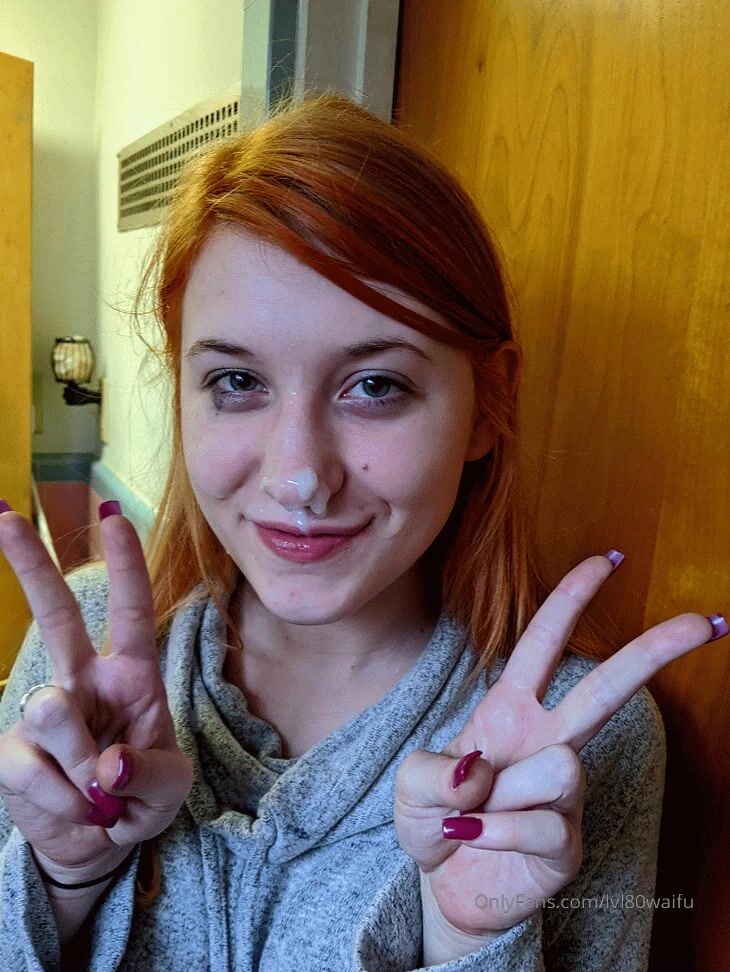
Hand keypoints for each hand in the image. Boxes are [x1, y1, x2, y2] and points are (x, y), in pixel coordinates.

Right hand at [0, 505, 192, 883]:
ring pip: (51, 712)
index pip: (131, 613)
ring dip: (81, 766)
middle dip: (31, 565)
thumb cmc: (141, 795)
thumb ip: (150, 775)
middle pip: (55, 615)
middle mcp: (83, 681)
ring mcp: (42, 714)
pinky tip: (73, 808)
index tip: (113, 518)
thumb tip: (107, 764)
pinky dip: (61, 801)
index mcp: (131, 675)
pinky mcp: (10, 752)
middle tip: (5, 517)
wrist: (97, 842)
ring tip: (97, 794)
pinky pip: (32, 769)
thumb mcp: (170, 790)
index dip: (125, 566)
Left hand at [394, 553, 722, 944]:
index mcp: (510, 711)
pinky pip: (537, 823)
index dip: (570, 600)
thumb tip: (480, 772)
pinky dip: (492, 834)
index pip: (543, 645)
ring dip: (502, 794)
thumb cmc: (434, 818)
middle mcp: (546, 742)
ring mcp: (563, 792)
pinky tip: (476, 841)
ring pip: (561, 764)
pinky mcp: (567, 840)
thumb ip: (430, 773)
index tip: (608, 560)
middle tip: (704, 622)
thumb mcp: (410, 787)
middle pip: (607, 689)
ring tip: (475, 815)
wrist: (442, 886)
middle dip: (655, 651)